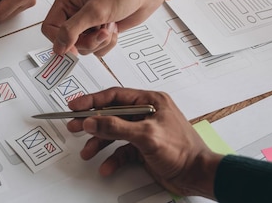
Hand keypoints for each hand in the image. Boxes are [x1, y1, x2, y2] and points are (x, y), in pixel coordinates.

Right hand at [41, 0, 165, 56]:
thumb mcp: (94, 11)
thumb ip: (72, 30)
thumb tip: (57, 48)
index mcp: (66, 1)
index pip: (50, 28)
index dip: (61, 41)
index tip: (74, 48)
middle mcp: (74, 12)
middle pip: (67, 41)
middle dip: (87, 41)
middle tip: (101, 33)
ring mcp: (87, 22)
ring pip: (83, 47)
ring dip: (99, 42)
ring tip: (110, 27)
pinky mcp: (99, 30)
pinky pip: (96, 48)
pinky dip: (107, 44)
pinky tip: (114, 29)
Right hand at [66, 87, 221, 198]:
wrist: (198, 175)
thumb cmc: (183, 150)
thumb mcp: (146, 135)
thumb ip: (115, 127)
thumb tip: (92, 120)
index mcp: (151, 101)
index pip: (115, 96)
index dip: (92, 100)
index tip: (75, 106)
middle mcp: (147, 113)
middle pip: (111, 114)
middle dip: (92, 122)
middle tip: (74, 126)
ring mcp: (145, 131)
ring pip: (114, 133)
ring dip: (99, 143)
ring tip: (87, 151)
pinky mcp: (144, 148)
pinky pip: (122, 150)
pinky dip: (112, 158)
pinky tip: (106, 166)